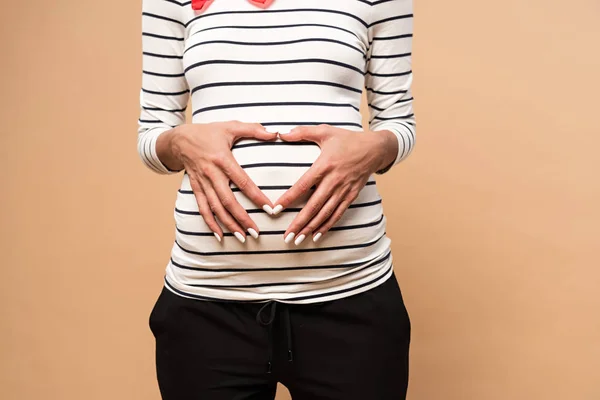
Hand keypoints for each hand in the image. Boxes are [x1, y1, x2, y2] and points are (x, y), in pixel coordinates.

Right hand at [169, 121, 278, 242]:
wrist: (178, 139)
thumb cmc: (208, 132)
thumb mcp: (230, 126)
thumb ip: (253, 129)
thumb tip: (275, 133)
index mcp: (222, 159)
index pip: (242, 181)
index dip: (255, 196)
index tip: (269, 208)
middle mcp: (211, 173)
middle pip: (227, 200)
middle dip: (242, 218)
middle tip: (256, 232)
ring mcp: (202, 183)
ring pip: (215, 208)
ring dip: (228, 224)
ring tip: (242, 238)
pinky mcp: (196, 188)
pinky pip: (203, 208)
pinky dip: (210, 223)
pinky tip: (219, 236)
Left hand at [272, 124, 397, 244]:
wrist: (375, 148)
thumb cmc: (348, 139)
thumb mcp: (325, 131)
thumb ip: (302, 132)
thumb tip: (281, 133)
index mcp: (325, 165)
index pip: (303, 185)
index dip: (289, 198)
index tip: (276, 209)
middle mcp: (334, 181)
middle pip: (314, 206)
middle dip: (299, 223)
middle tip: (286, 236)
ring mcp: (344, 190)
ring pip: (325, 213)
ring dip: (311, 228)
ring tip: (298, 240)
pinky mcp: (351, 196)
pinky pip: (338, 214)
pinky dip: (327, 226)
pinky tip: (317, 236)